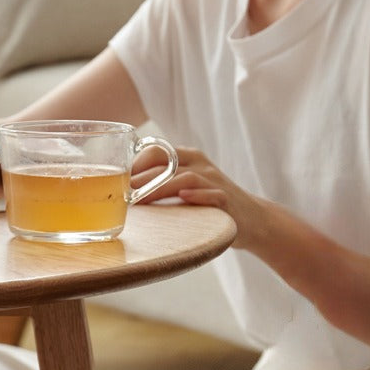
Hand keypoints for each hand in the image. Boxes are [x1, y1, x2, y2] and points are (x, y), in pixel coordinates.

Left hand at [132, 145, 271, 250]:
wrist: (251, 217)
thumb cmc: (207, 203)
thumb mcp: (183, 187)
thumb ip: (160, 183)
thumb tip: (122, 191)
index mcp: (187, 158)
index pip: (157, 151)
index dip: (135, 164)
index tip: (117, 180)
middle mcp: (200, 165)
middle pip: (166, 164)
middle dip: (141, 178)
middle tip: (120, 193)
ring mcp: (214, 181)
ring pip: (185, 178)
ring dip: (160, 188)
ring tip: (139, 199)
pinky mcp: (226, 200)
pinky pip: (212, 195)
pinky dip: (198, 195)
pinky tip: (184, 198)